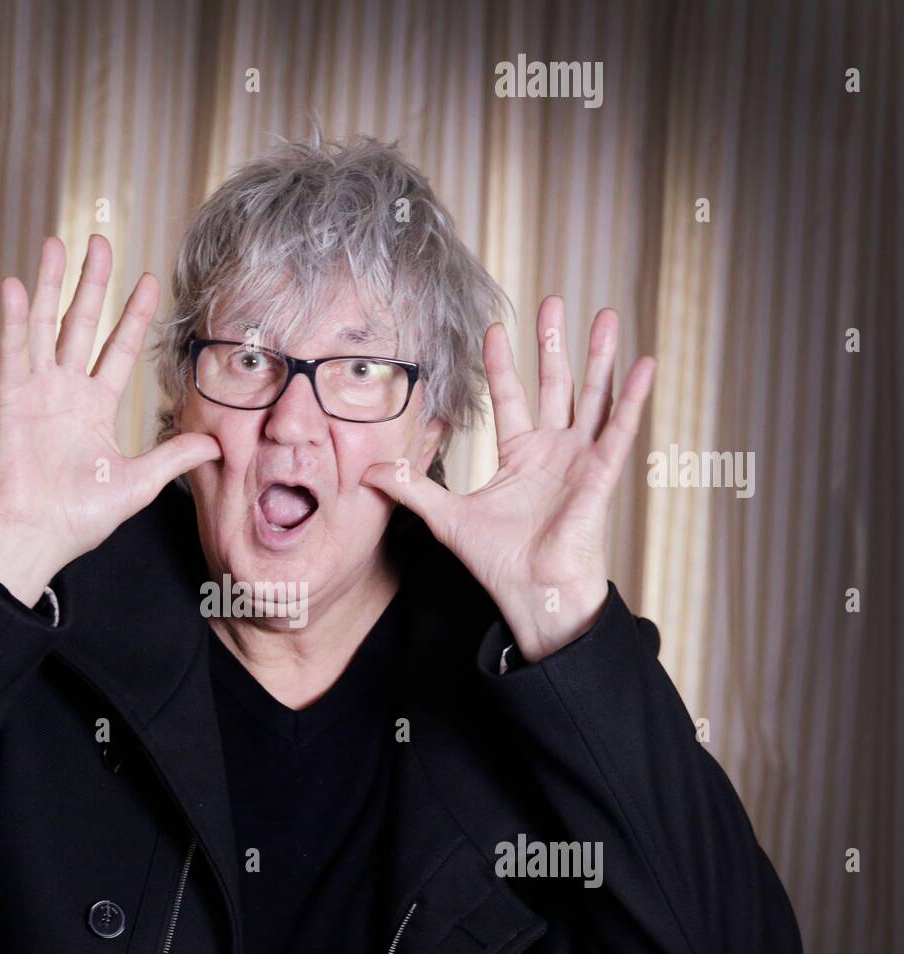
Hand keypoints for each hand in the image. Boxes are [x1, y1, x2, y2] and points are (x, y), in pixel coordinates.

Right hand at [0, 234, 220, 604]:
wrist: (38, 537)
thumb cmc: (80, 518)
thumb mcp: (140, 482)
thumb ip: (174, 457)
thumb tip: (217, 443)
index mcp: (95, 408)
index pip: (119, 349)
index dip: (133, 316)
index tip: (149, 280)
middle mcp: (66, 392)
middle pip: (80, 324)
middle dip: (92, 283)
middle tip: (100, 241)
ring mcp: (36, 392)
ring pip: (44, 326)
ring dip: (49, 284)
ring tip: (56, 243)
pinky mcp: (11, 400)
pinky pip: (13, 353)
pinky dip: (14, 320)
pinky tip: (16, 284)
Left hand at [363, 297, 655, 660]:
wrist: (531, 591)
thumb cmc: (498, 560)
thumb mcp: (446, 516)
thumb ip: (412, 487)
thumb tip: (370, 470)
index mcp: (519, 455)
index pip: (511, 397)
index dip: (502, 364)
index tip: (495, 329)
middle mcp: (552, 450)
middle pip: (555, 384)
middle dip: (552, 343)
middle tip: (551, 301)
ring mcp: (580, 458)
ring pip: (592, 395)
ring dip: (599, 356)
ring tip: (604, 314)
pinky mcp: (601, 473)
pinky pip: (620, 429)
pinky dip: (633, 397)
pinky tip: (644, 363)